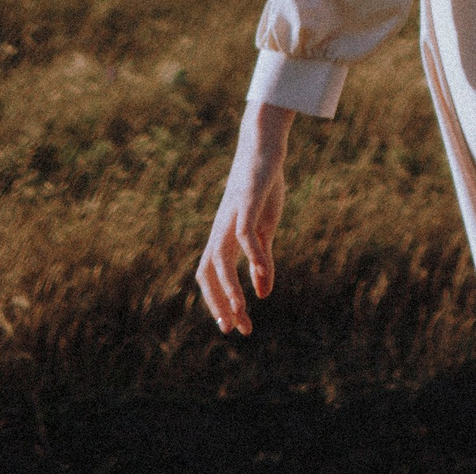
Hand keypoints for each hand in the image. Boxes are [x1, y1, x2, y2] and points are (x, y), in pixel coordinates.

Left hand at [196, 102, 291, 336]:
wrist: (263, 145)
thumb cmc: (263, 187)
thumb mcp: (266, 228)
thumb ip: (263, 260)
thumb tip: (263, 294)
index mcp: (223, 237)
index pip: (211, 277)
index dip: (217, 303)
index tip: (233, 327)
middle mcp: (220, 230)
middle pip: (209, 274)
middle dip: (219, 303)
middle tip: (234, 329)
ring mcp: (231, 216)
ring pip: (220, 259)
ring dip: (228, 288)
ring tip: (241, 310)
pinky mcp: (246, 202)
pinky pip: (244, 235)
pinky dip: (251, 256)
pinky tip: (262, 273)